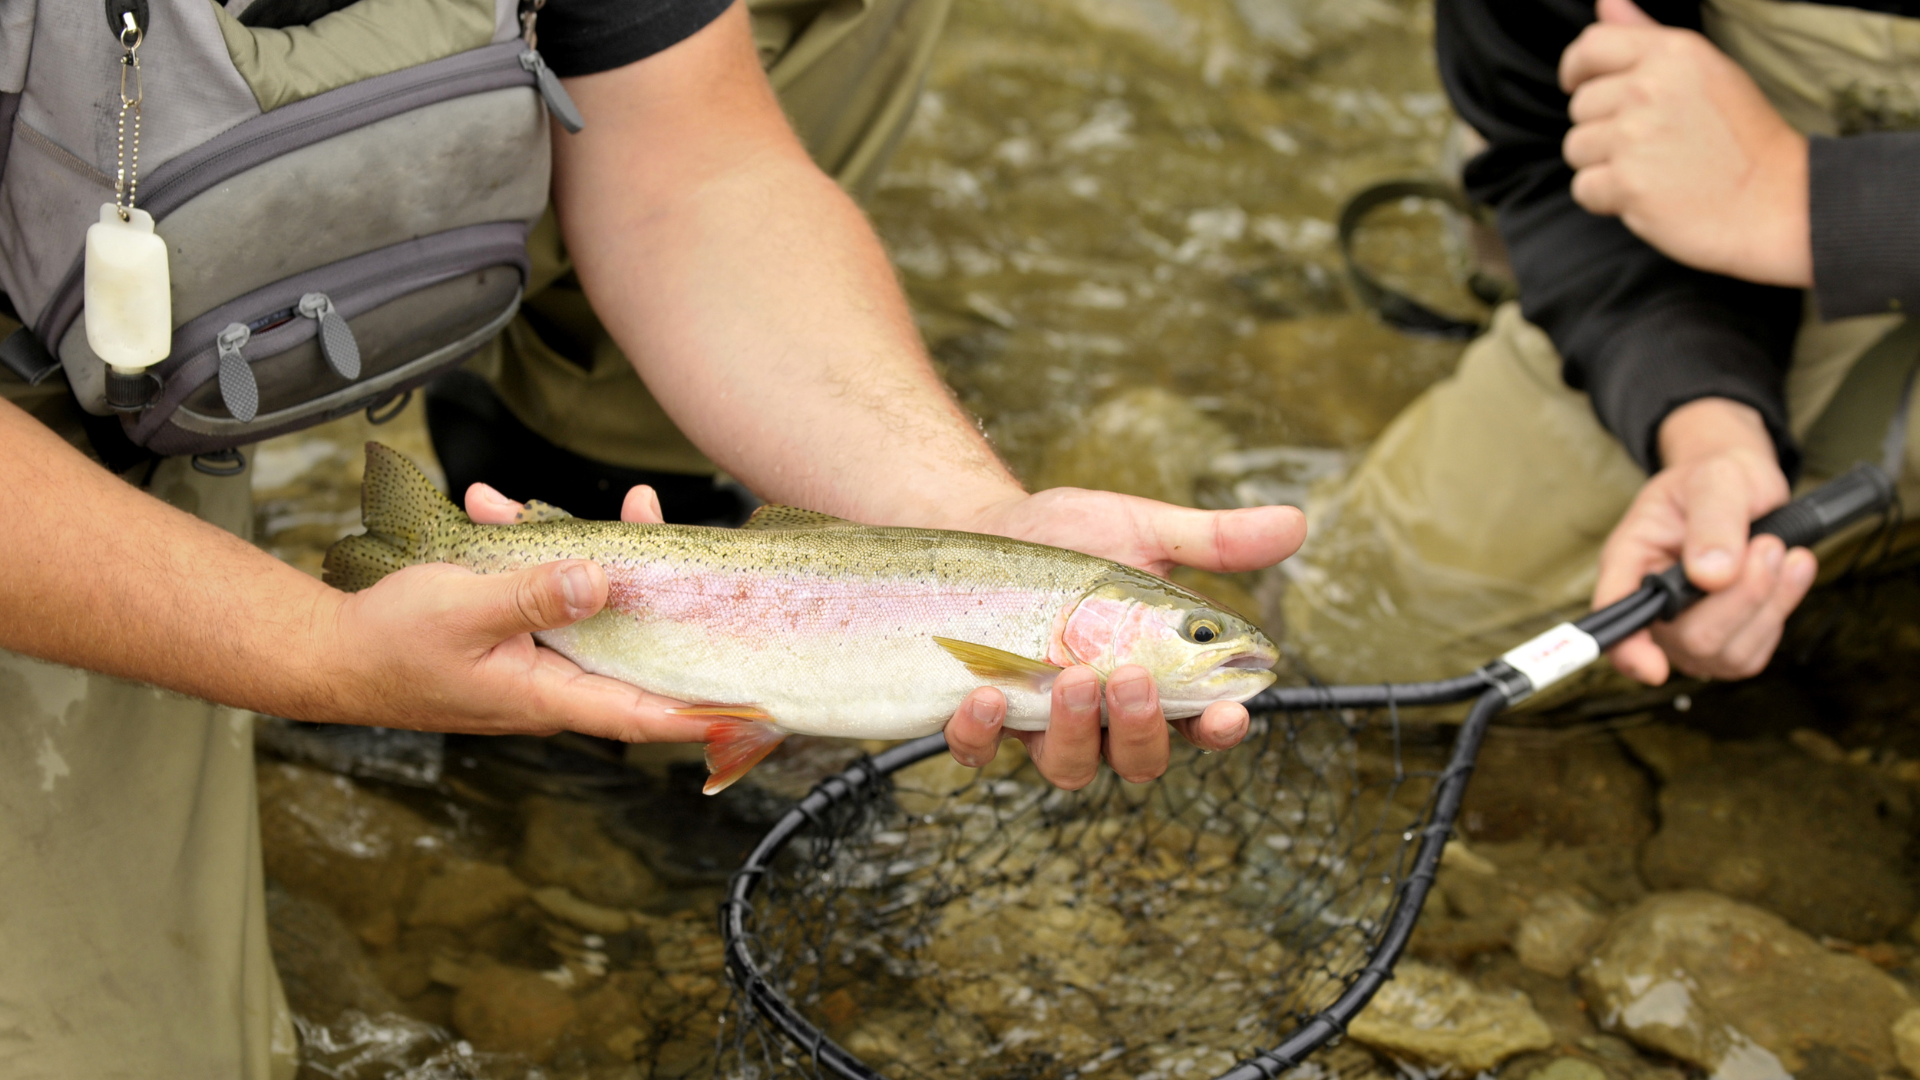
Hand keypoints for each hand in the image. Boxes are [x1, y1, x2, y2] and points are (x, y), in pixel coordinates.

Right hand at [306, 479, 699, 740]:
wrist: (329, 655)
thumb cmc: (389, 645)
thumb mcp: (464, 610)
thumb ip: (534, 596)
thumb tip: (603, 580)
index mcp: (549, 696)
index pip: (645, 713)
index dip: (704, 712)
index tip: (757, 707)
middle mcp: (553, 685)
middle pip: (631, 643)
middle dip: (654, 587)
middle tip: (660, 521)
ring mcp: (536, 661)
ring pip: (587, 607)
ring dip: (577, 553)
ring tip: (547, 502)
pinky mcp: (515, 636)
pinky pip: (543, 592)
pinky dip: (529, 552)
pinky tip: (496, 510)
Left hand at [945, 491, 1303, 785]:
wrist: (982, 529)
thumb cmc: (1071, 539)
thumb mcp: (1143, 531)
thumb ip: (1214, 541)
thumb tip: (1298, 523)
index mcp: (1156, 678)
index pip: (1201, 723)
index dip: (1219, 728)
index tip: (1231, 710)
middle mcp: (1104, 716)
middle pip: (1139, 759)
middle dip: (1140, 729)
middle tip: (1129, 678)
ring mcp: (1042, 725)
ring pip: (1069, 766)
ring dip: (1072, 732)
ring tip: (1067, 677)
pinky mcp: (982, 720)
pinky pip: (980, 752)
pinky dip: (981, 736)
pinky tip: (983, 696)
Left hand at [1559, 0, 1810, 286]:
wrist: (1777, 201)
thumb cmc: (1743, 139)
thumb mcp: (1705, 71)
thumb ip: (1646, 36)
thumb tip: (1605, 2)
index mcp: (1673, 53)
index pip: (1591, 46)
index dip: (1576, 69)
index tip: (1578, 85)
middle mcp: (1649, 87)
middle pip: (1581, 106)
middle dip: (1603, 128)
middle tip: (1652, 145)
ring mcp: (1635, 136)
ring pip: (1576, 148)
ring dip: (1603, 166)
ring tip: (1653, 170)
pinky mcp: (1628, 182)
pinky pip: (1583, 188)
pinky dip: (1606, 200)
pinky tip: (1647, 197)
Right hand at [1592, 398, 1814, 683]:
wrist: (1739, 485)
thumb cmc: (1714, 479)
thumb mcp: (1715, 479)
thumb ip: (1713, 522)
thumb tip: (1713, 575)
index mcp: (1630, 561)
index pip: (1616, 615)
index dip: (1629, 650)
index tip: (1654, 668)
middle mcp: (1653, 604)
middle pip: (1690, 639)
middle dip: (1741, 597)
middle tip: (1766, 546)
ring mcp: (1687, 630)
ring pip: (1726, 652)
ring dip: (1768, 603)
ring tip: (1781, 551)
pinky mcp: (1726, 641)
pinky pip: (1754, 652)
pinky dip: (1781, 610)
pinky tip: (1789, 572)